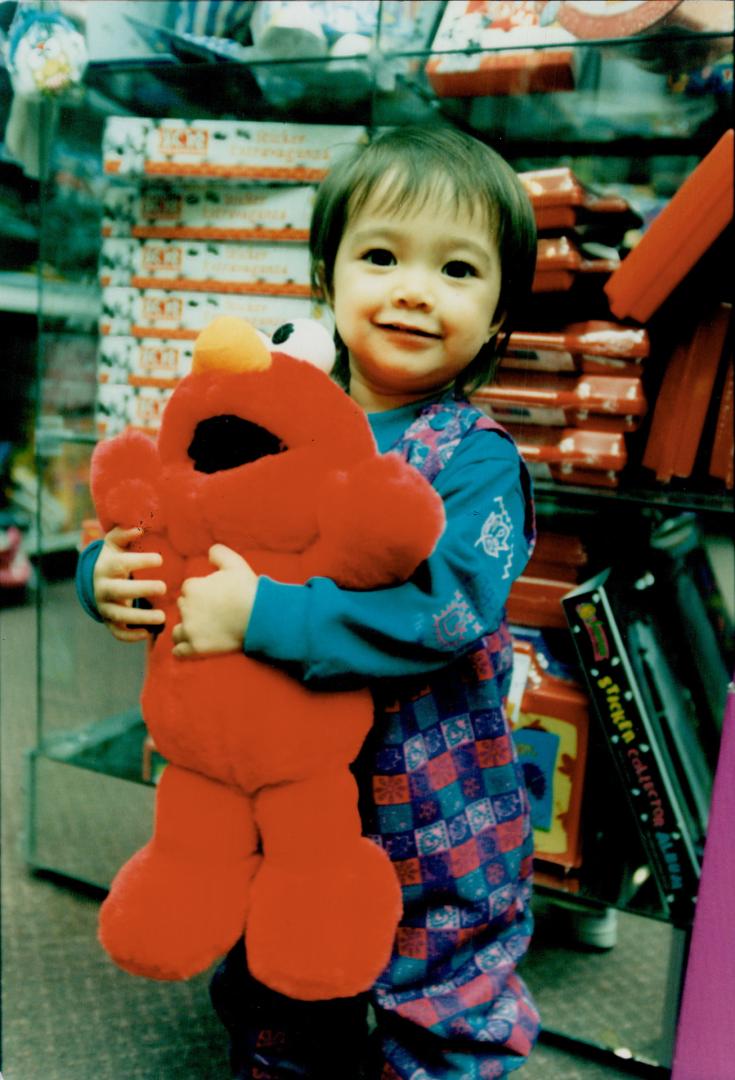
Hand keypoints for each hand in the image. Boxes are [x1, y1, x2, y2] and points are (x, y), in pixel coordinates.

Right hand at [94, 526, 165, 641]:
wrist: (95, 582)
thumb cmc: (114, 558)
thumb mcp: (115, 543)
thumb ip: (124, 534)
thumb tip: (138, 527)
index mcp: (106, 567)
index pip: (120, 564)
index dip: (139, 561)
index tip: (160, 559)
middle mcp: (102, 588)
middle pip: (118, 591)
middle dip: (140, 589)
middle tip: (164, 588)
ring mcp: (104, 607)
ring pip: (119, 616)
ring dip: (140, 618)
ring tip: (163, 617)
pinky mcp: (109, 621)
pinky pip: (117, 632)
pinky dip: (130, 636)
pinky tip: (149, 633)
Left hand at [172, 545, 257, 658]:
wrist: (260, 616)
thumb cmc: (248, 590)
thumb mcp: (235, 563)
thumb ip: (218, 553)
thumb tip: (209, 553)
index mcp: (192, 587)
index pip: (189, 590)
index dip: (202, 593)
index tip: (216, 599)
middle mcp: (186, 608)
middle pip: (183, 608)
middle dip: (195, 611)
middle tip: (215, 615)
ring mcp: (190, 629)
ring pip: (178, 630)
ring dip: (187, 630)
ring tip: (205, 632)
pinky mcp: (197, 648)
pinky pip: (179, 652)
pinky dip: (183, 650)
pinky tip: (194, 647)